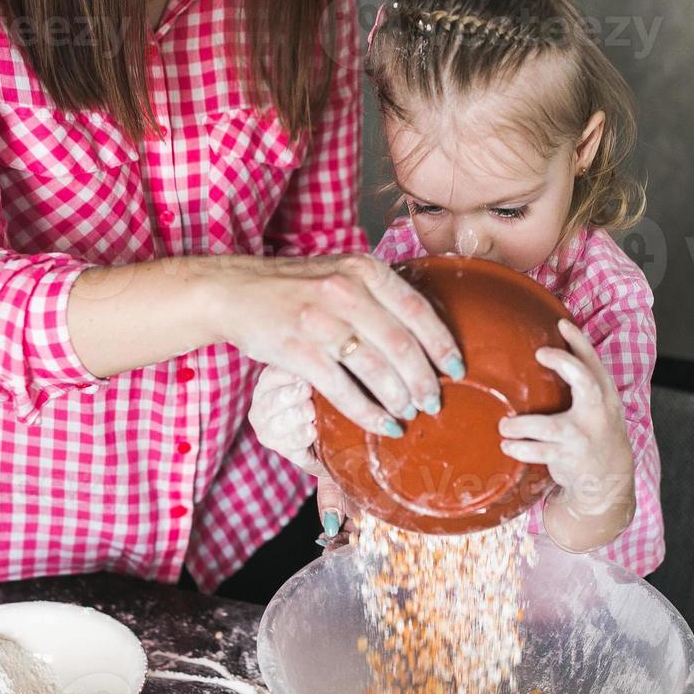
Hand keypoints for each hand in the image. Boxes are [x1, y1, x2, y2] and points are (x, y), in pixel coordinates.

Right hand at [211, 254, 463, 438]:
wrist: (236, 290)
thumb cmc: (297, 287)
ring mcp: (320, 321)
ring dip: (399, 398)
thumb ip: (379, 294)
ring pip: (376, 369)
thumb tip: (426, 334)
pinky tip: (381, 424)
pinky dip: (367, 412)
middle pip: (402, 344)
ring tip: (408, 414)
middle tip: (434, 402)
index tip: (457, 369)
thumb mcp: (342, 273)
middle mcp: (345, 291)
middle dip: (424, 381)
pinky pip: (342, 389)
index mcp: (364, 269)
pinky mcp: (298, 350)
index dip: (443, 344)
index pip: (417, 309)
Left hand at [248, 366, 357, 550]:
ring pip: (268, 397)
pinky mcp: (270, 372)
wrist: (338, 395)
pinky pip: (272, 372)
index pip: (285, 444)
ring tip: (310, 388)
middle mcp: (269, 424)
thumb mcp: (337, 465)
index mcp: (286, 445)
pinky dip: (289, 371)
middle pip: (271, 421)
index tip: (314, 431)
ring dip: (289, 393)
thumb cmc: (339, 434)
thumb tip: (332, 527)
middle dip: (293, 416)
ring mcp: (266, 397)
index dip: (298, 438)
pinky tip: (307, 371)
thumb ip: (334, 496)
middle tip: (313, 408)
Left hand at [498, 320, 635, 521]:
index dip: (580, 341)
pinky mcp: (569, 458)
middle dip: (564, 364)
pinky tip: (507, 445)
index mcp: (604, 396)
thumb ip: (581, 383)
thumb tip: (552, 349)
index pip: (594, 363)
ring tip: (504, 426)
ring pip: (550, 426)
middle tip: (541, 353)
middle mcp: (598, 413)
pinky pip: (539, 452)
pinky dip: (519, 448)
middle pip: (586, 382)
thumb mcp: (599, 406)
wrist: (610, 479)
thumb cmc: (596, 433)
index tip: (561, 323)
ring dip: (522, 425)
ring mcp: (582, 437)